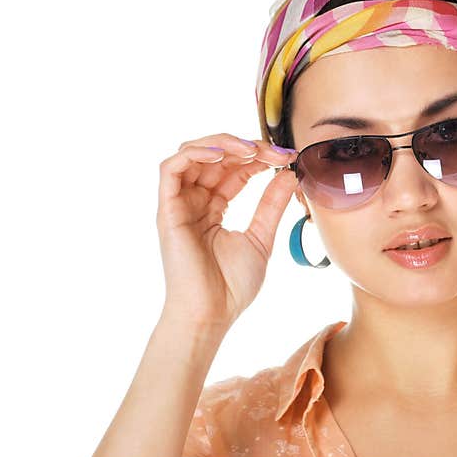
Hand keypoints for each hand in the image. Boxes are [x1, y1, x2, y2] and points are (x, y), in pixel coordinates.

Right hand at [156, 134, 298, 331]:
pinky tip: (222, 154)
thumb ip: (272, 205)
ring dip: (221, 143)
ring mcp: (179, 204)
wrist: (212, 313)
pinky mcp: (167, 209)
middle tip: (274, 152)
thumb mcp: (261, 237)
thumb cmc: (232, 285)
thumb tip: (289, 174)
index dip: (259, 157)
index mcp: (215, 207)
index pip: (235, 169)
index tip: (286, 157)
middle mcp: (195, 201)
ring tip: (250, 150)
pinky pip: (171, 168)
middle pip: (215, 156)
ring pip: (192, 154)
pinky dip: (195, 153)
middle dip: (246, 147)